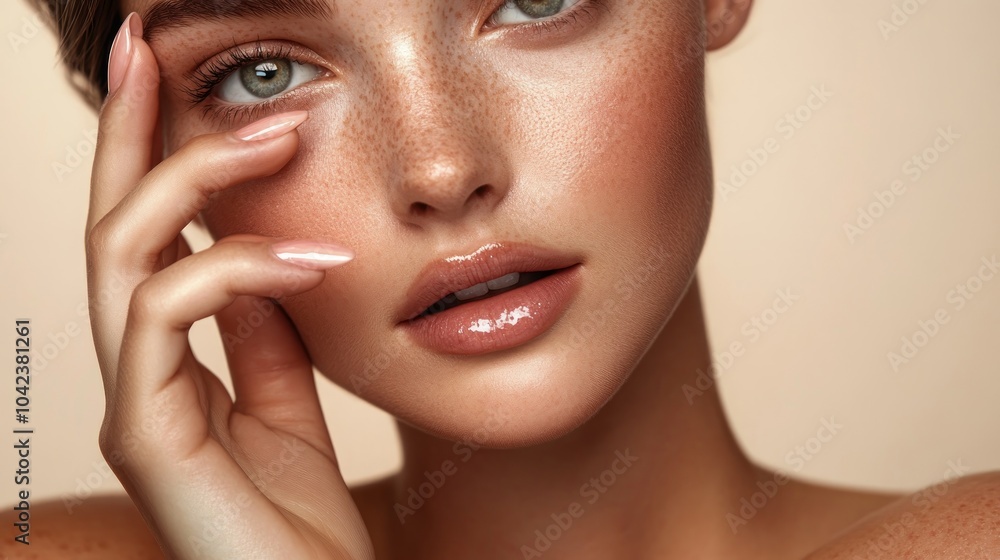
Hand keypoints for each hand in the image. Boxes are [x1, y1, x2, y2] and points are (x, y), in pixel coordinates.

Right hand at [85, 14, 374, 559]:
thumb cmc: (299, 521)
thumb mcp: (291, 402)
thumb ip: (266, 333)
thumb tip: (269, 256)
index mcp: (171, 361)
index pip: (149, 237)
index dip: (149, 151)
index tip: (164, 68)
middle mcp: (137, 372)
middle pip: (113, 225)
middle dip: (133, 130)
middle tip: (158, 48)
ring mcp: (133, 402)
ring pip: (122, 253)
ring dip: (198, 181)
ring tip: (281, 135)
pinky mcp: (146, 434)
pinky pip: (164, 314)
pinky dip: (234, 268)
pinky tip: (311, 258)